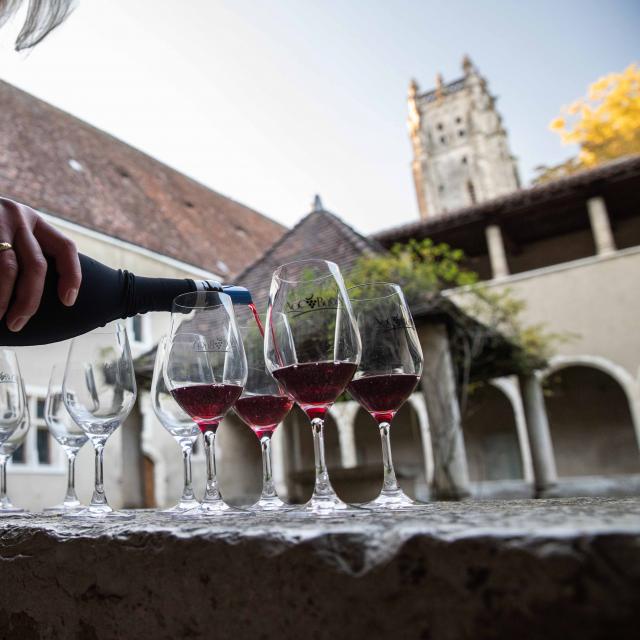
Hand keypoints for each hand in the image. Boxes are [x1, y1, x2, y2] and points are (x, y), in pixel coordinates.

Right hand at [0, 198, 81, 331]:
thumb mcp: (9, 228)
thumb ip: (25, 251)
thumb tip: (54, 297)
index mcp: (33, 220)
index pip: (65, 248)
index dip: (72, 276)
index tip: (68, 302)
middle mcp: (16, 217)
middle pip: (35, 265)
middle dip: (29, 300)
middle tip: (17, 324)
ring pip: (8, 269)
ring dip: (3, 299)